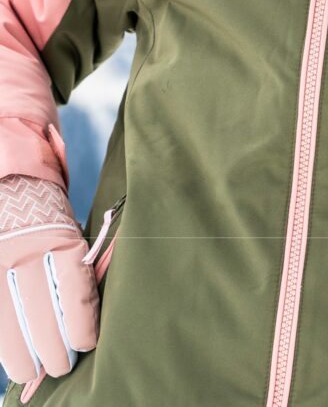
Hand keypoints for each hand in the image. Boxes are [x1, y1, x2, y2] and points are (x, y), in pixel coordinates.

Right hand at [0, 175, 97, 383]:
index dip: (81, 326)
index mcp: (61, 239)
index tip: (86, 345)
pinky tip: (10, 355)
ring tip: (31, 372)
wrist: (17, 190)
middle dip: (53, 349)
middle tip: (62, 366)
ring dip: (21, 356)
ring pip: (7, 323)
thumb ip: (79, 272)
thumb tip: (86, 323)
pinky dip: (1, 341)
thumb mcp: (74, 234)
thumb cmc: (53, 221)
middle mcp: (26, 251)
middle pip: (40, 314)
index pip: (74, 291)